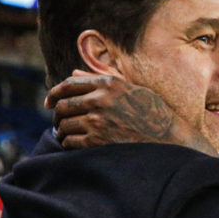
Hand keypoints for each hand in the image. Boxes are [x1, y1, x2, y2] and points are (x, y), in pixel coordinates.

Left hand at [46, 70, 217, 156]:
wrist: (169, 139)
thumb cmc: (153, 114)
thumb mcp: (131, 90)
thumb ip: (100, 81)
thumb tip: (73, 73)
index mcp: (108, 84)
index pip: (69, 85)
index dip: (54, 93)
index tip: (49, 102)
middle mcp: (100, 100)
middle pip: (63, 105)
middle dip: (57, 115)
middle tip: (59, 122)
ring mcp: (98, 121)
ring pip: (64, 125)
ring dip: (62, 131)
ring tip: (66, 135)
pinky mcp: (98, 141)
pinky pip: (70, 142)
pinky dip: (68, 144)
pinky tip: (73, 145)